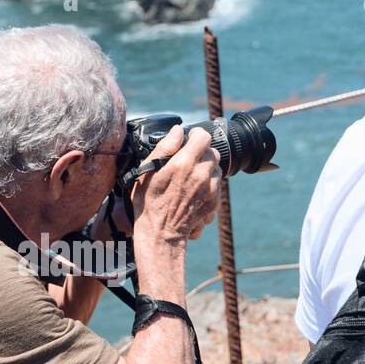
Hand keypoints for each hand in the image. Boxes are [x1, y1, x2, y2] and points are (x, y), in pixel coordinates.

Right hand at [131, 125, 220, 246]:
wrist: (161, 232)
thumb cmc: (149, 202)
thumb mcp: (147, 172)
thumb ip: (165, 147)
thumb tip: (178, 130)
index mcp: (184, 163)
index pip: (203, 136)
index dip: (196, 135)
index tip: (190, 139)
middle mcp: (201, 174)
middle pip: (213, 151)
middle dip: (201, 152)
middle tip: (187, 160)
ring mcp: (210, 189)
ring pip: (217, 168)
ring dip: (206, 168)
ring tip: (190, 177)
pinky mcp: (215, 201)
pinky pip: (217, 184)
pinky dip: (209, 183)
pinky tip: (193, 190)